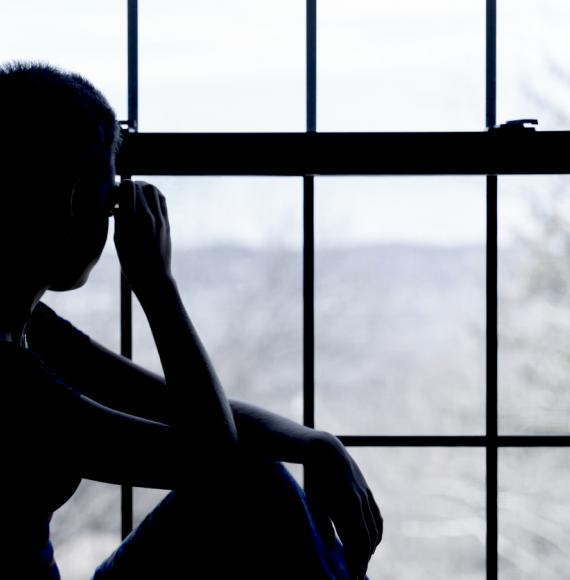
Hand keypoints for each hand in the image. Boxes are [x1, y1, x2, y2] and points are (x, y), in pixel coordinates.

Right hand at [113, 180, 172, 295]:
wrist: (153, 277)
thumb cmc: (131, 262)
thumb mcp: (118, 239)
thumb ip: (119, 217)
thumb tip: (118, 202)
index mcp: (131, 219)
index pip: (127, 185)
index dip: (119, 187)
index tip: (114, 198)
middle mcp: (147, 215)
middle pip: (139, 185)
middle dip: (129, 187)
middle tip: (123, 198)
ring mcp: (159, 218)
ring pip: (153, 189)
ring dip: (142, 189)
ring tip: (134, 198)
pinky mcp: (167, 223)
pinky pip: (161, 200)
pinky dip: (153, 196)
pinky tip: (145, 203)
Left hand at [305, 433, 382, 579]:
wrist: (326, 451)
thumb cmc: (316, 479)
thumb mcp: (314, 503)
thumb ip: (324, 526)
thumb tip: (334, 547)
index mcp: (347, 505)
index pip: (357, 543)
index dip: (357, 562)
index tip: (353, 577)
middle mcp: (361, 502)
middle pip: (368, 539)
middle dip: (363, 560)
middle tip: (357, 575)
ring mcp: (366, 496)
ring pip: (375, 529)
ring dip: (370, 548)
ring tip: (362, 562)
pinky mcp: (368, 492)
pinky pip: (377, 517)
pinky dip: (376, 533)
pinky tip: (371, 542)